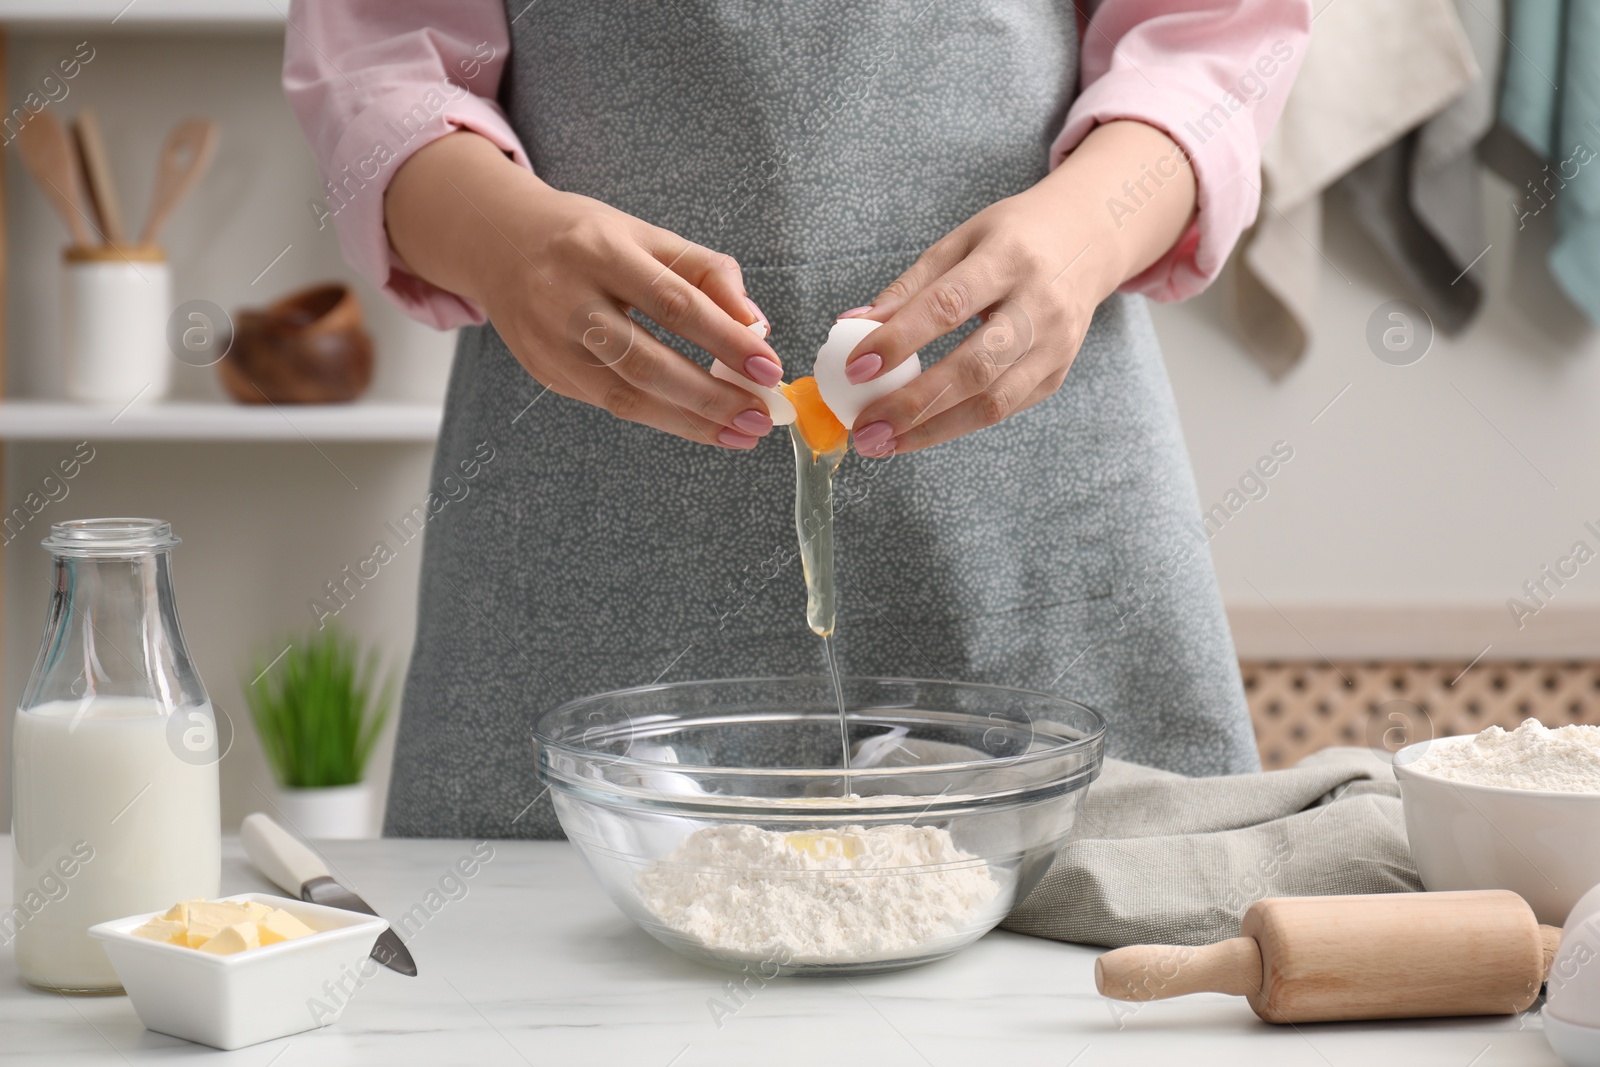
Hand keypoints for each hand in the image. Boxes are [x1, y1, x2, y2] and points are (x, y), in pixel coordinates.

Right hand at [385, 132, 783, 448]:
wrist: (498, 244)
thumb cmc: (587, 239)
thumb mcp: (647, 235)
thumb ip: (705, 273)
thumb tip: (755, 326)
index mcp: (600, 250)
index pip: (674, 302)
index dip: (726, 340)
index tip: (768, 368)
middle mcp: (567, 298)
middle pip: (647, 360)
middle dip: (711, 396)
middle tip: (760, 416)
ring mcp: (550, 342)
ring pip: (627, 394)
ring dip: (691, 421)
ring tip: (740, 433)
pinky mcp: (545, 372)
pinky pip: (611, 403)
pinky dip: (662, 417)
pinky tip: (700, 424)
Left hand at [844, 121, 1196, 456]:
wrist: (1090, 241)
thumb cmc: (1012, 239)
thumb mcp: (960, 242)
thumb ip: (909, 288)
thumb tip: (850, 327)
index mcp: (1009, 258)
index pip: (949, 305)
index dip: (900, 339)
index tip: (854, 368)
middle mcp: (1040, 305)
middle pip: (975, 366)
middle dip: (912, 403)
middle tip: (863, 427)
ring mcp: (1055, 345)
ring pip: (993, 402)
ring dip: (931, 430)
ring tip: (881, 443)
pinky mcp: (1056, 375)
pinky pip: (1003, 409)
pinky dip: (955, 425)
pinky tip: (916, 433)